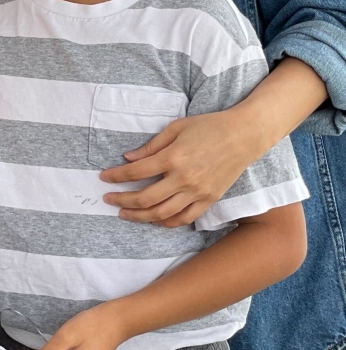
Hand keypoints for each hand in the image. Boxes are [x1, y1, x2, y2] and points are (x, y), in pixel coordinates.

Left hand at [100, 110, 255, 226]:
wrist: (245, 135)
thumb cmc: (209, 126)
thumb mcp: (176, 128)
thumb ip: (151, 146)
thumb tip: (128, 158)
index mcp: (173, 157)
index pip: (136, 172)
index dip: (116, 176)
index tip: (104, 177)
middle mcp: (184, 178)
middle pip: (145, 198)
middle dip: (122, 200)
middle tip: (108, 199)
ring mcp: (197, 192)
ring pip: (161, 213)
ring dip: (139, 216)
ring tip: (124, 213)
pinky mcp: (209, 199)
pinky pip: (184, 218)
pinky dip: (166, 222)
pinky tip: (154, 220)